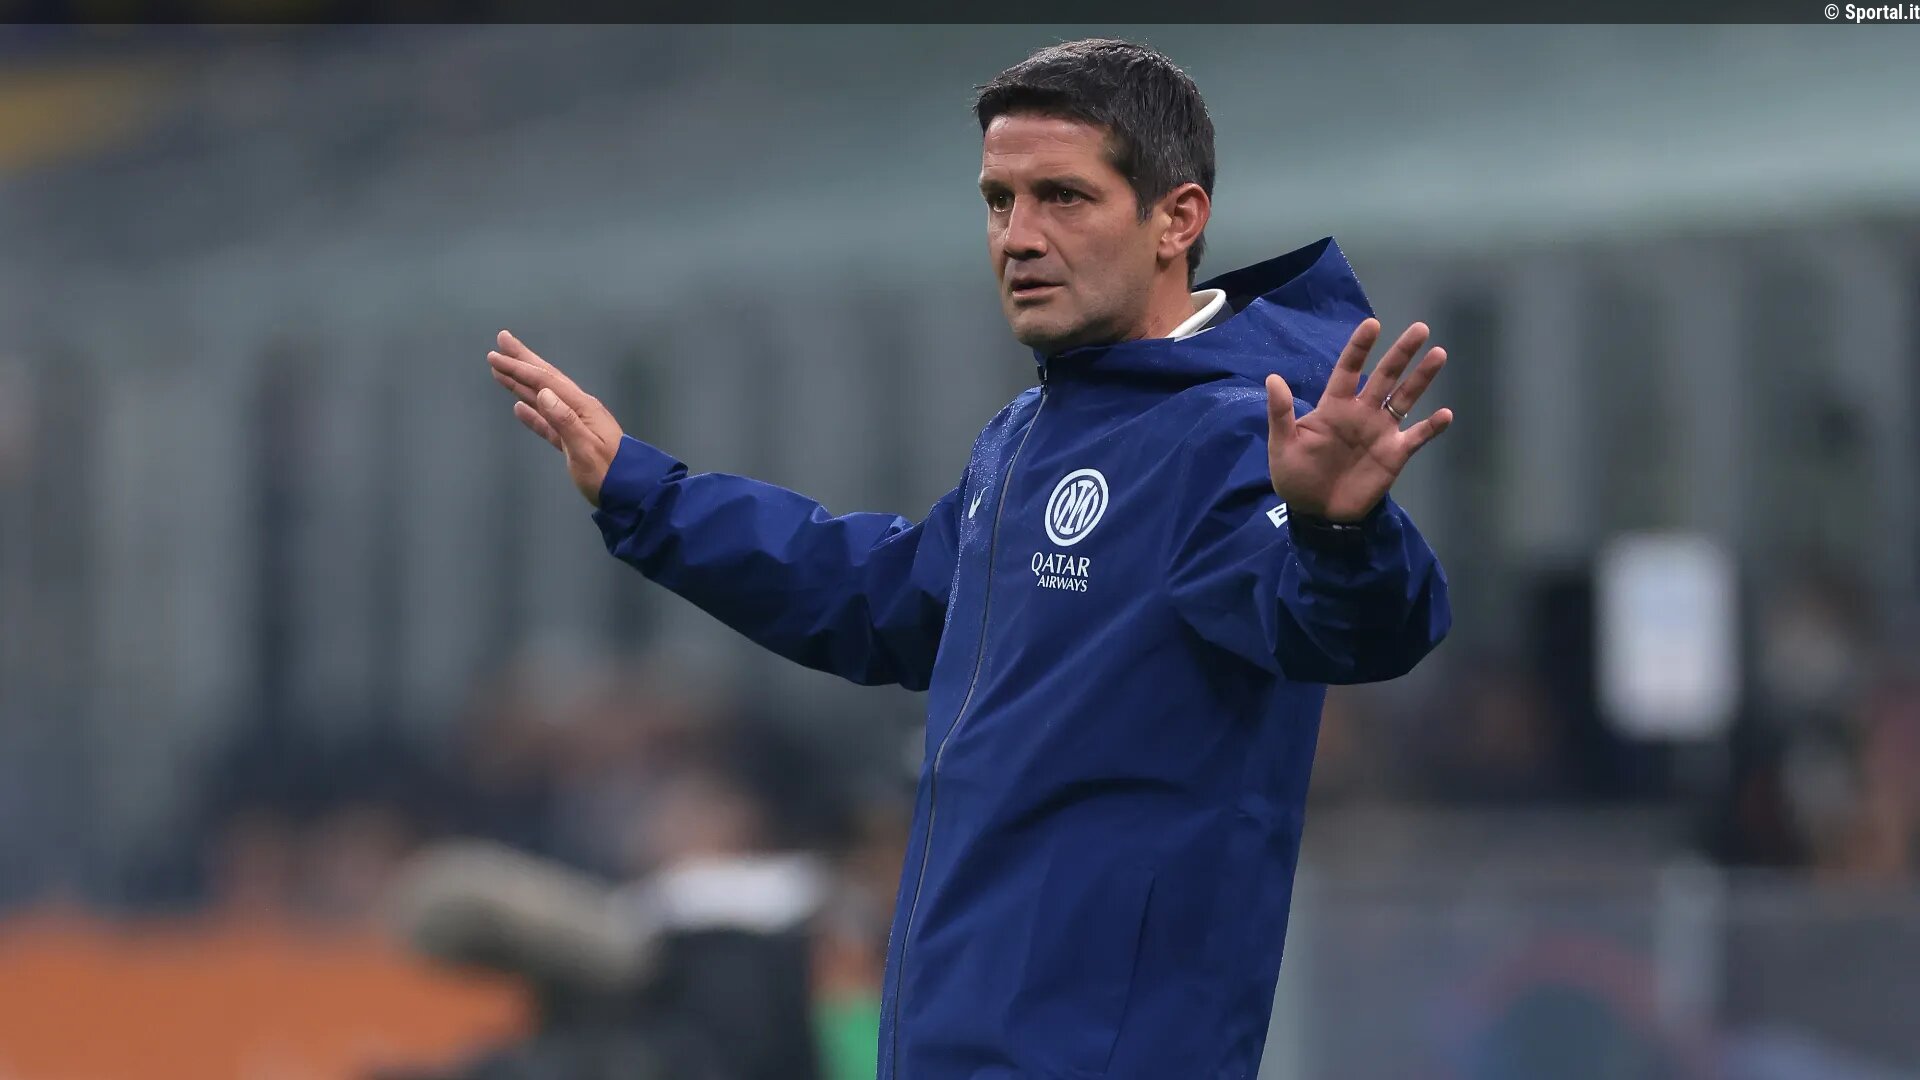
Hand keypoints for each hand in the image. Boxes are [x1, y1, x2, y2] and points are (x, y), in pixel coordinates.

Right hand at [487, 330, 625, 506]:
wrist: (630, 493)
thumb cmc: (608, 473)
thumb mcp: (585, 449)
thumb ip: (565, 421)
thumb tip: (543, 392)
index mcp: (582, 408)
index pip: (546, 382)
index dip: (520, 368)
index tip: (497, 355)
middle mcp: (578, 410)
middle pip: (546, 379)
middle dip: (523, 361)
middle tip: (502, 341)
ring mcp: (575, 425)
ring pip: (543, 397)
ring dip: (522, 383)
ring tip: (502, 370)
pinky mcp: (572, 442)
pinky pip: (547, 421)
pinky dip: (532, 412)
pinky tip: (519, 407)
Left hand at [1266, 318, 1452, 521]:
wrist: (1316, 512)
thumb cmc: (1296, 476)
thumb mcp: (1282, 445)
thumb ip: (1281, 413)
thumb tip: (1272, 378)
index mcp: (1334, 406)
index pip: (1349, 369)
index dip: (1360, 347)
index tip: (1373, 324)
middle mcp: (1362, 412)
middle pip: (1385, 376)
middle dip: (1401, 353)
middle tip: (1420, 328)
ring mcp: (1381, 431)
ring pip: (1405, 398)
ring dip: (1422, 378)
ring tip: (1439, 354)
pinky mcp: (1394, 454)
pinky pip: (1417, 436)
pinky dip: (1431, 427)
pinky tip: (1445, 414)